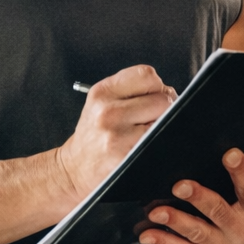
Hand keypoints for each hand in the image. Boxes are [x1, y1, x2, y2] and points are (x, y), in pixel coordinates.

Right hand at [57, 65, 175, 204]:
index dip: (157, 85)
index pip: (146, 74)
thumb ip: (131, 91)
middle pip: (162, 99)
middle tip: (152, 119)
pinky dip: (160, 144)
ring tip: (147, 133)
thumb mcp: (101, 103)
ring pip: (165, 122)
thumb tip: (169, 93)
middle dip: (164, 108)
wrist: (73, 169)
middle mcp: (108, 111)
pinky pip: (159, 143)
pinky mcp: (126, 157)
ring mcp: (117, 136)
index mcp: (103, 92)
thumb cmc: (93, 135)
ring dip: (163, 127)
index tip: (153, 96)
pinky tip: (146, 147)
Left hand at [138, 148, 243, 243]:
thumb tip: (238, 146)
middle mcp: (241, 230)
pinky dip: (165, 242)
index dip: (240, 170)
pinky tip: (147, 234)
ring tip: (156, 211)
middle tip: (180, 185)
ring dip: (175, 221)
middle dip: (197, 198)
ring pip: (197, 233)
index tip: (230, 154)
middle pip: (218, 211)